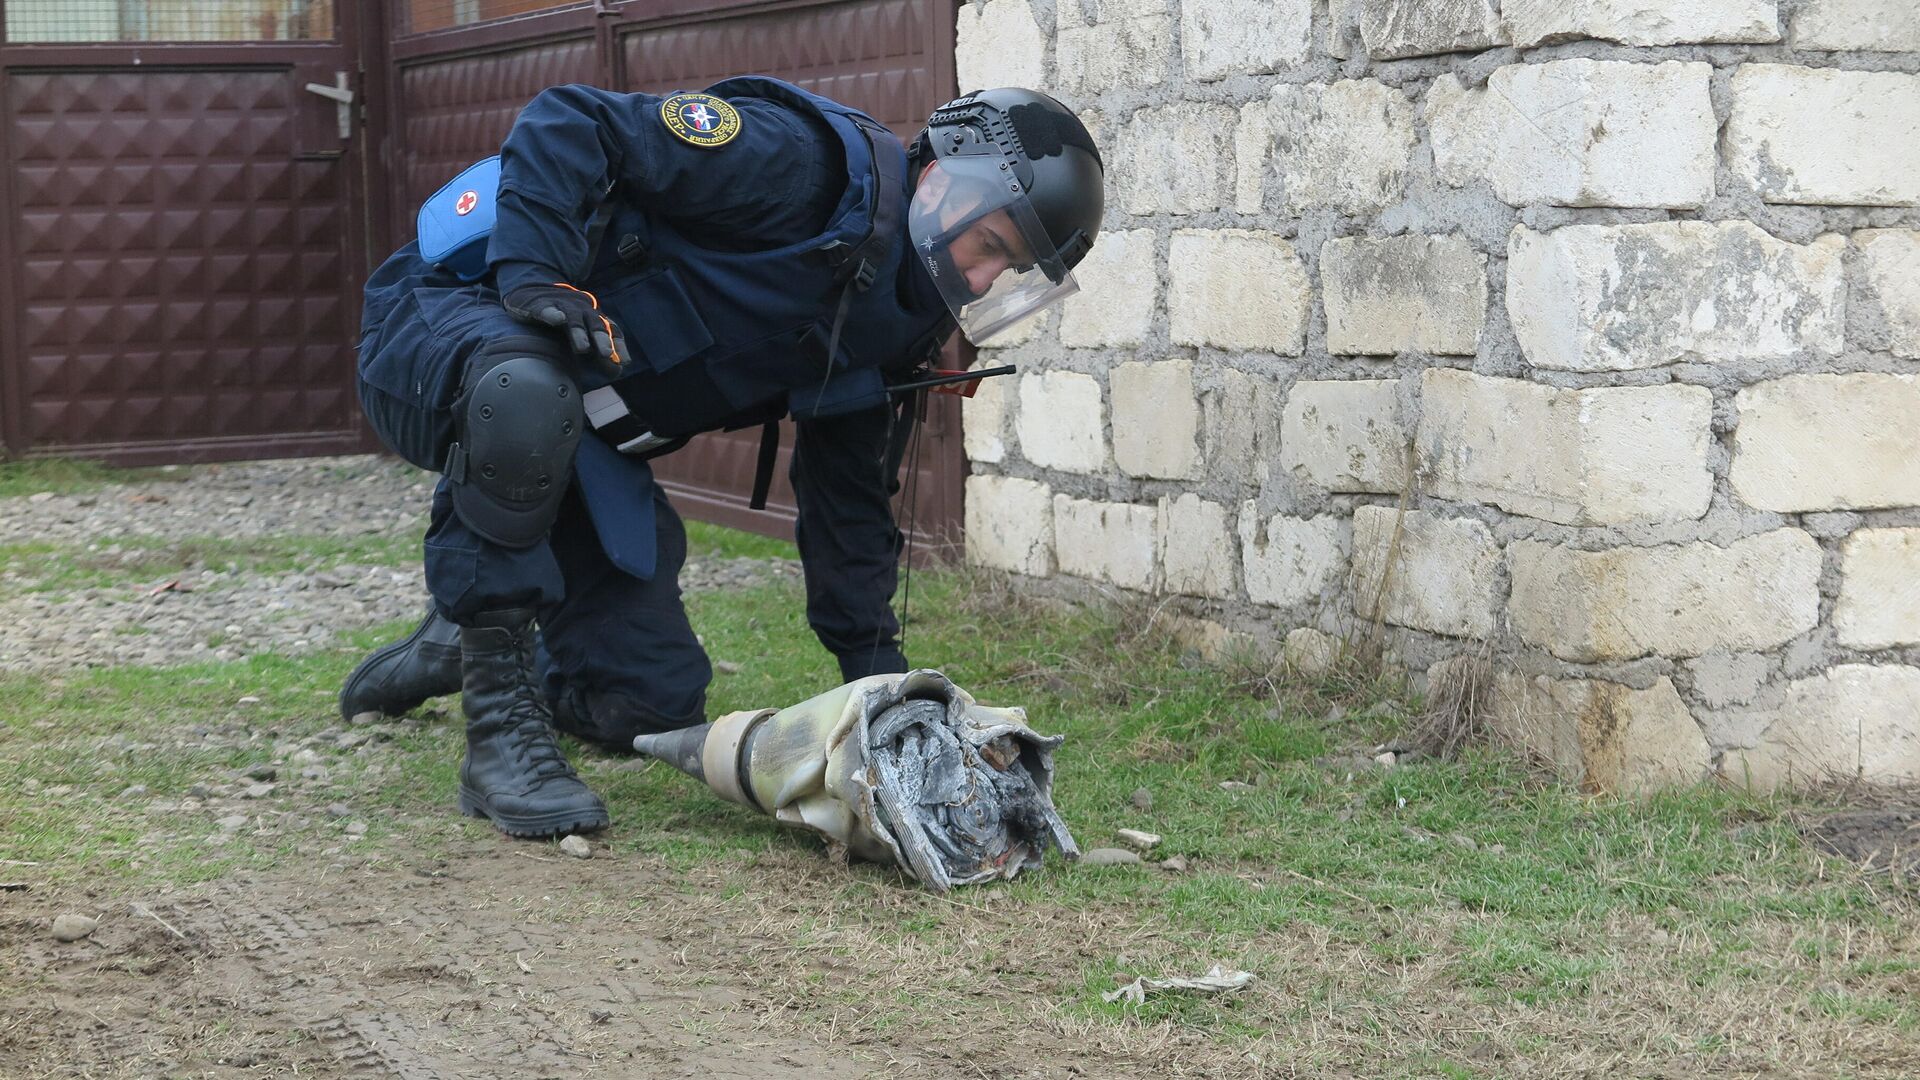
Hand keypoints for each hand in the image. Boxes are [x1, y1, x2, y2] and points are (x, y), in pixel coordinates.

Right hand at [502, 283, 626, 375]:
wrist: (535, 295)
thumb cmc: (565, 325)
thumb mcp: (584, 340)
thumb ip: (600, 357)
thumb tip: (618, 371)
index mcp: (595, 319)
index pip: (612, 330)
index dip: (618, 345)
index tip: (624, 361)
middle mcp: (582, 311)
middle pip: (595, 323)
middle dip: (602, 337)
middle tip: (606, 354)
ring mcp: (562, 306)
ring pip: (573, 318)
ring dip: (579, 331)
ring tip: (583, 348)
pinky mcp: (540, 306)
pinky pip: (547, 309)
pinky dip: (553, 313)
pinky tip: (558, 319)